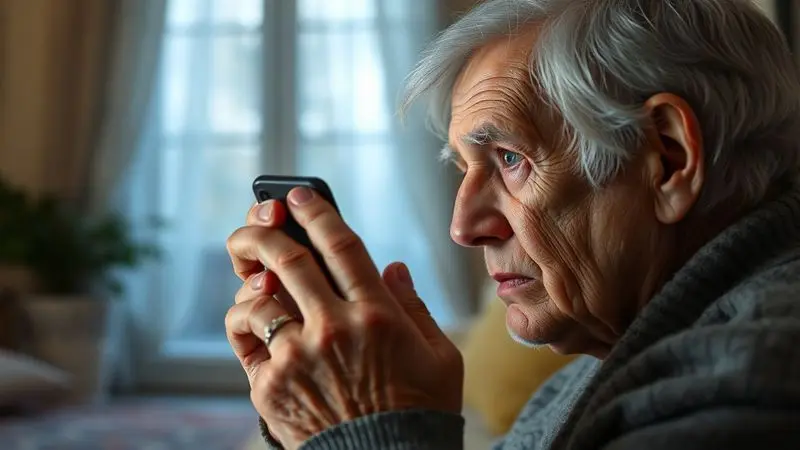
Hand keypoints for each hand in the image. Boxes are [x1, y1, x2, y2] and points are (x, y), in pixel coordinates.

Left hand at [224, 187, 463, 448]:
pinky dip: (244, 318)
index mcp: (377, 316)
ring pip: (258, 297)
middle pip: (288, 259)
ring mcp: (296, 358)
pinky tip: (254, 313)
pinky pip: (245, 335)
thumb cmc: (419, 411)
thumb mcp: (439, 356)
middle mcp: (333, 330)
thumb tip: (392, 267)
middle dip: (268, 229)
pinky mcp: (270, 385)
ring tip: (257, 273)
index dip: (317, 211)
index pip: (341, 245)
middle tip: (263, 218)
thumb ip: (414, 306)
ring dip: (253, 277)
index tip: (300, 196)